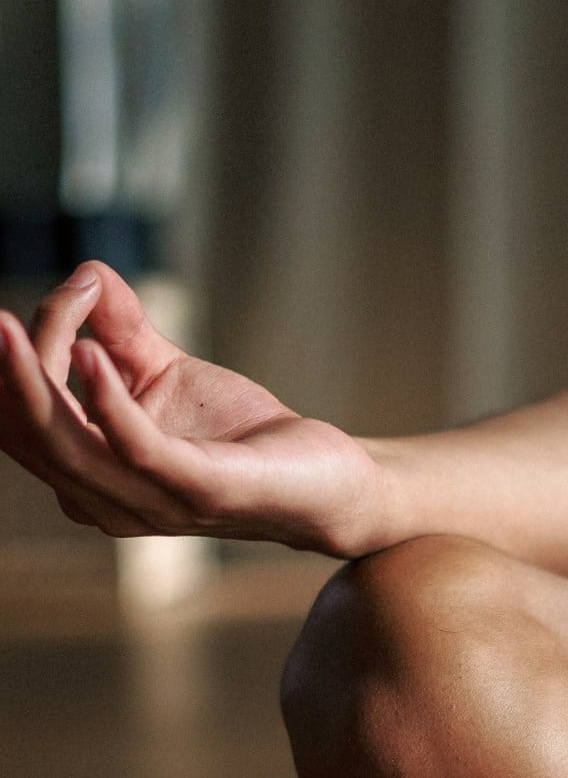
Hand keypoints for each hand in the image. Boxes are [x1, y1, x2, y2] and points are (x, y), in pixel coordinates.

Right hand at [0, 262, 384, 553]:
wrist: (326, 481)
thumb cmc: (244, 438)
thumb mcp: (167, 372)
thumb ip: (120, 329)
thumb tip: (84, 273)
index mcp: (91, 475)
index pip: (22, 424)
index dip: (10, 370)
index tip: (25, 307)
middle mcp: (106, 501)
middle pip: (33, 435)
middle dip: (8, 374)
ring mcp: (151, 504)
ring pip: (69, 446)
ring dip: (36, 383)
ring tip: (14, 326)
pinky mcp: (199, 491)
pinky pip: (136, 450)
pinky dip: (109, 402)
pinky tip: (93, 354)